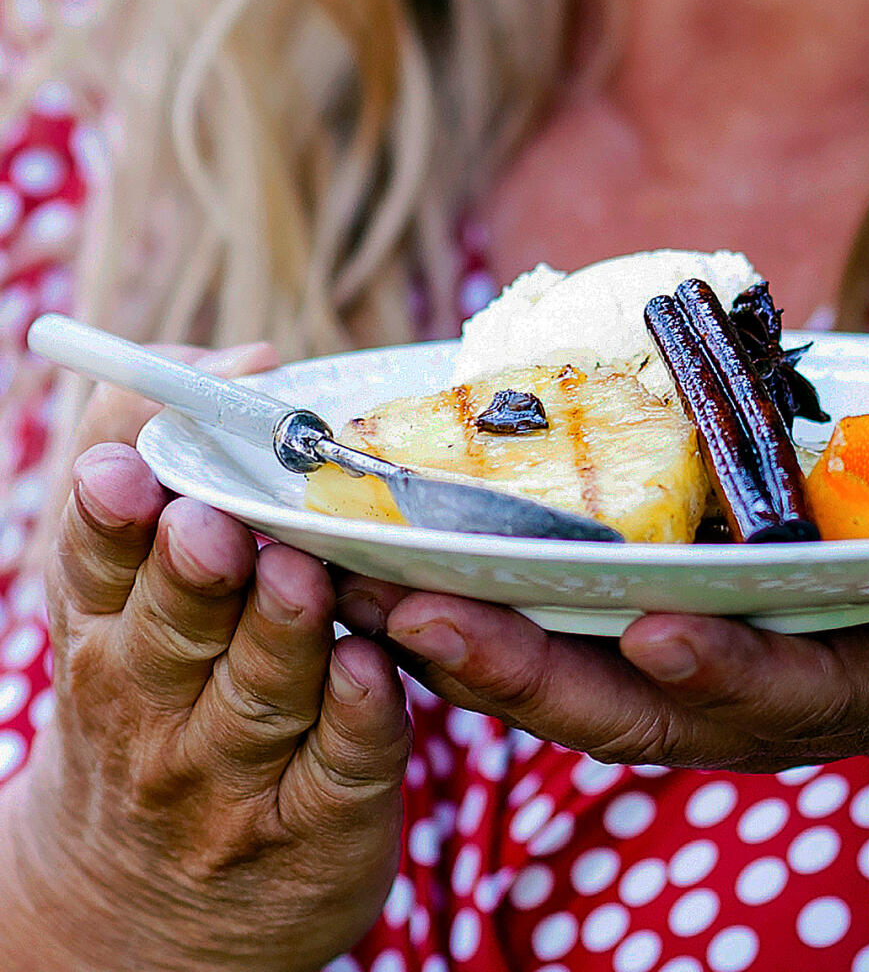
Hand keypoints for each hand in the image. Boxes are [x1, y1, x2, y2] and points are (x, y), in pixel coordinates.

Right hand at [11, 349, 410, 971]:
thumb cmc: (161, 699)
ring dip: (284, 632)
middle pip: (178, 632)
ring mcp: (237, 777)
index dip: (109, 520)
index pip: (98, 571)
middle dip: (196, 573)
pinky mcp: (319, 826)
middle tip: (215, 522)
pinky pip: (343, 764)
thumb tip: (244, 359)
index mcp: (109, 639)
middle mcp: (160, 712)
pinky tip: (369, 666)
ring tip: (306, 576)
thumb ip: (168, 461)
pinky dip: (356, 716)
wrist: (151, 910)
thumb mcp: (132, 594)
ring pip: (265, 693)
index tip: (126, 471)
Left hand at [339, 525, 868, 777]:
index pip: (786, 691)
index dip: (726, 669)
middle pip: (636, 707)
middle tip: (418, 619)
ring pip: (578, 688)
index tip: (657, 631)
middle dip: (530, 673)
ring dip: (475, 653)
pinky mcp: (674, 653)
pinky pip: (570, 652)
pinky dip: (490, 627)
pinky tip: (406, 587)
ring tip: (368, 597)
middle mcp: (762, 698)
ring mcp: (710, 681)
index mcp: (858, 681)